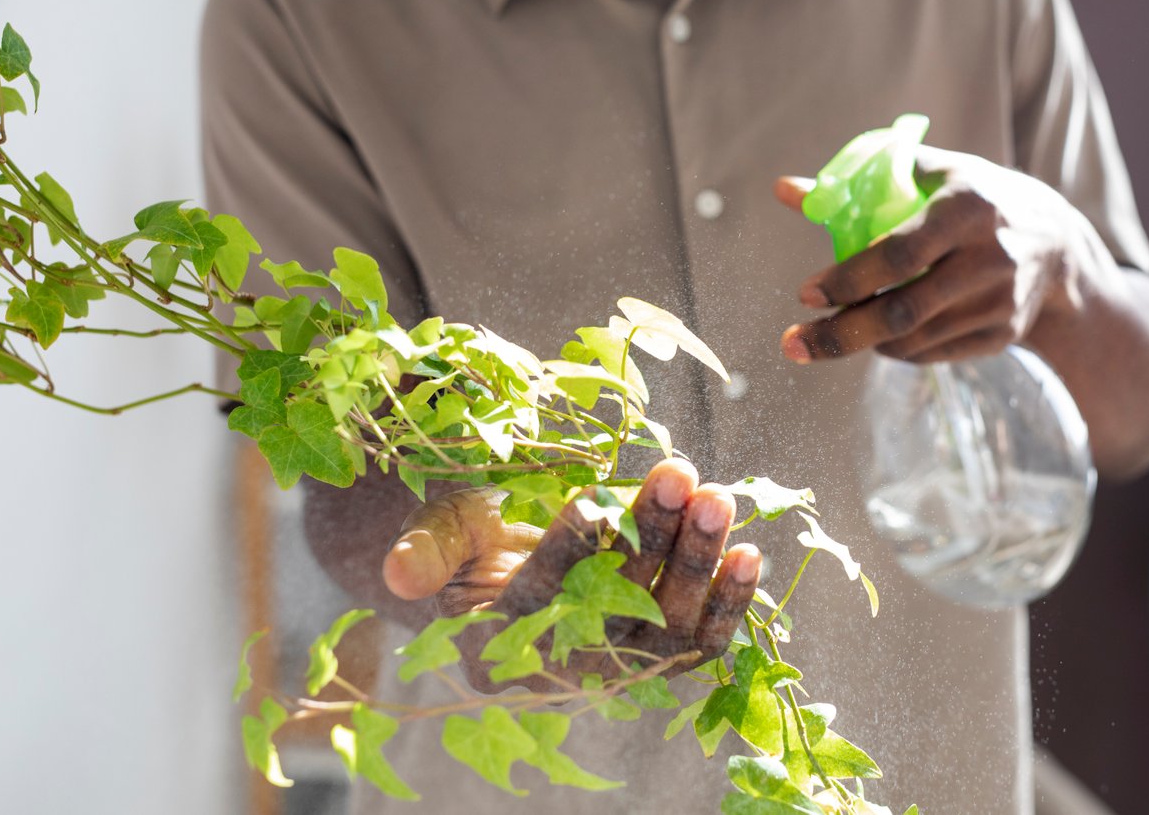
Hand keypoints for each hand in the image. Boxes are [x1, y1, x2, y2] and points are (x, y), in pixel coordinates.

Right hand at [382, 458, 761, 691]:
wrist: (513, 561)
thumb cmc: (474, 539)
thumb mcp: (443, 532)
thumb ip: (427, 550)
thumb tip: (396, 573)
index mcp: (496, 650)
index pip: (538, 598)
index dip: (566, 550)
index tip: (593, 499)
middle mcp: (561, 673)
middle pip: (614, 607)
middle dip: (650, 538)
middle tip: (678, 474)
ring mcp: (619, 669)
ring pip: (666, 623)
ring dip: (696, 559)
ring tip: (717, 496)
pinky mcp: (662, 657)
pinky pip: (702, 642)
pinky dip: (730, 602)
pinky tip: (751, 553)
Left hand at [776, 146, 1119, 364]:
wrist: (1059, 248)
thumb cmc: (975, 199)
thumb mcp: (931, 175)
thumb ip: (858, 182)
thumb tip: (783, 189)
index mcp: (968, 207)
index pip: (899, 253)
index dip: (848, 278)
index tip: (806, 293)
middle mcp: (989, 257)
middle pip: (904, 310)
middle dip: (840, 333)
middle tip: (793, 343)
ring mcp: (1000, 302)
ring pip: (914, 339)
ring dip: (861, 343)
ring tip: (824, 337)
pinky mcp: (1003, 335)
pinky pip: (933, 354)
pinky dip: (895, 350)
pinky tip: (874, 339)